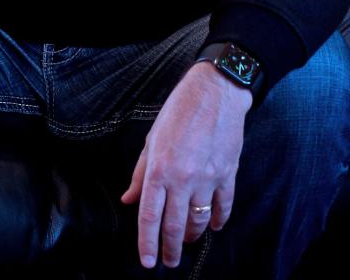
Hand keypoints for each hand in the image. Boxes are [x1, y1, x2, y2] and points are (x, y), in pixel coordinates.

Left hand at [121, 62, 250, 268]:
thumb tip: (128, 199)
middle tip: (169, 262)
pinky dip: (219, 220)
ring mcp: (207, 179)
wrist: (215, 93)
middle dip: (171, 249)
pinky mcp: (227, 176)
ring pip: (199, 221)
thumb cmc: (178, 111)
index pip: (150, 216)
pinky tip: (214, 226)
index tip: (148, 262)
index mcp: (159, 169)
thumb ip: (140, 174)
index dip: (147, 243)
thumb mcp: (151, 139)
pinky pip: (223, 207)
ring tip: (186, 240)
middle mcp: (182, 179)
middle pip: (174, 225)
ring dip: (192, 235)